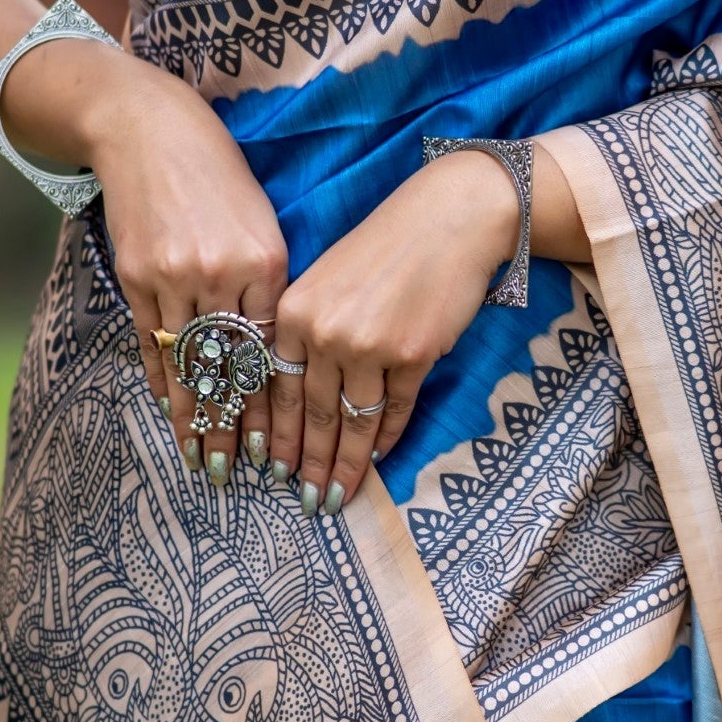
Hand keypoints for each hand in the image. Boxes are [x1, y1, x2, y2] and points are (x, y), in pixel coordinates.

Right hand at [61, 55, 290, 485]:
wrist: (148, 130)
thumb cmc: (218, 176)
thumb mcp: (262, 222)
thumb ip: (270, 283)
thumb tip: (278, 349)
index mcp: (266, 261)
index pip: (272, 350)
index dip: (274, 405)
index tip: (279, 447)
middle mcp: (222, 272)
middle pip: (231, 367)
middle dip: (236, 427)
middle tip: (239, 473)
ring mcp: (174, 275)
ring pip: (189, 363)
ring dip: (195, 417)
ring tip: (203, 459)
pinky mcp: (136, 274)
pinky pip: (151, 342)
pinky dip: (162, 381)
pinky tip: (170, 412)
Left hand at [270, 150, 519, 515]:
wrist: (448, 219)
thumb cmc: (386, 247)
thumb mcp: (328, 280)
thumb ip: (308, 332)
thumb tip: (301, 398)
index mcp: (294, 311)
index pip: (279, 390)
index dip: (278, 436)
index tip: (273, 471)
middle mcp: (325, 331)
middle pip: (314, 414)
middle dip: (309, 464)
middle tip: (307, 502)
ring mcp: (369, 345)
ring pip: (352, 420)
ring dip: (346, 465)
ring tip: (338, 496)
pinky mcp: (413, 354)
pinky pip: (394, 408)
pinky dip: (386, 436)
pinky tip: (377, 457)